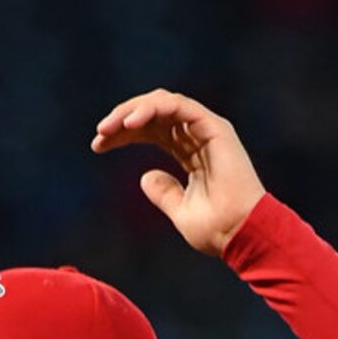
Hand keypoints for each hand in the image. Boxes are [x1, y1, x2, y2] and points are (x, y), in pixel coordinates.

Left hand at [91, 90, 265, 256]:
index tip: (97, 146)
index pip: (151, 130)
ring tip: (109, 128)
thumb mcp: (179, 211)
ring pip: (163, 104)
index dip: (123, 134)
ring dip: (132, 111)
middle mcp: (197, 136)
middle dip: (122, 119)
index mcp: (189, 152)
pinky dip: (153, 109)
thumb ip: (163, 192)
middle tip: (99, 134)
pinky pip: (179, 107)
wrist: (240, 234)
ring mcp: (207, 129)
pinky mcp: (215, 128)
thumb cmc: (216, 230)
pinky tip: (131, 123)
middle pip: (153, 114)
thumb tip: (144, 177)